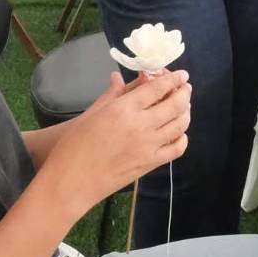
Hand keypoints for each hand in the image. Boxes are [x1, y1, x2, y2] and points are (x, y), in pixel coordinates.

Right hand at [42, 70, 191, 218]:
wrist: (71, 182)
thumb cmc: (74, 146)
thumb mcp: (91, 113)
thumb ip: (111, 94)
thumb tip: (118, 77)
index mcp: (124, 108)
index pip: (157, 87)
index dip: (173, 78)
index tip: (181, 74)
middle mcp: (141, 125)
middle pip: (175, 104)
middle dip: (184, 93)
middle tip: (185, 88)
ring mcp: (148, 146)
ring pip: (180, 125)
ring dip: (186, 112)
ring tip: (184, 107)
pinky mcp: (150, 164)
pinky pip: (177, 149)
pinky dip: (182, 138)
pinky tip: (178, 133)